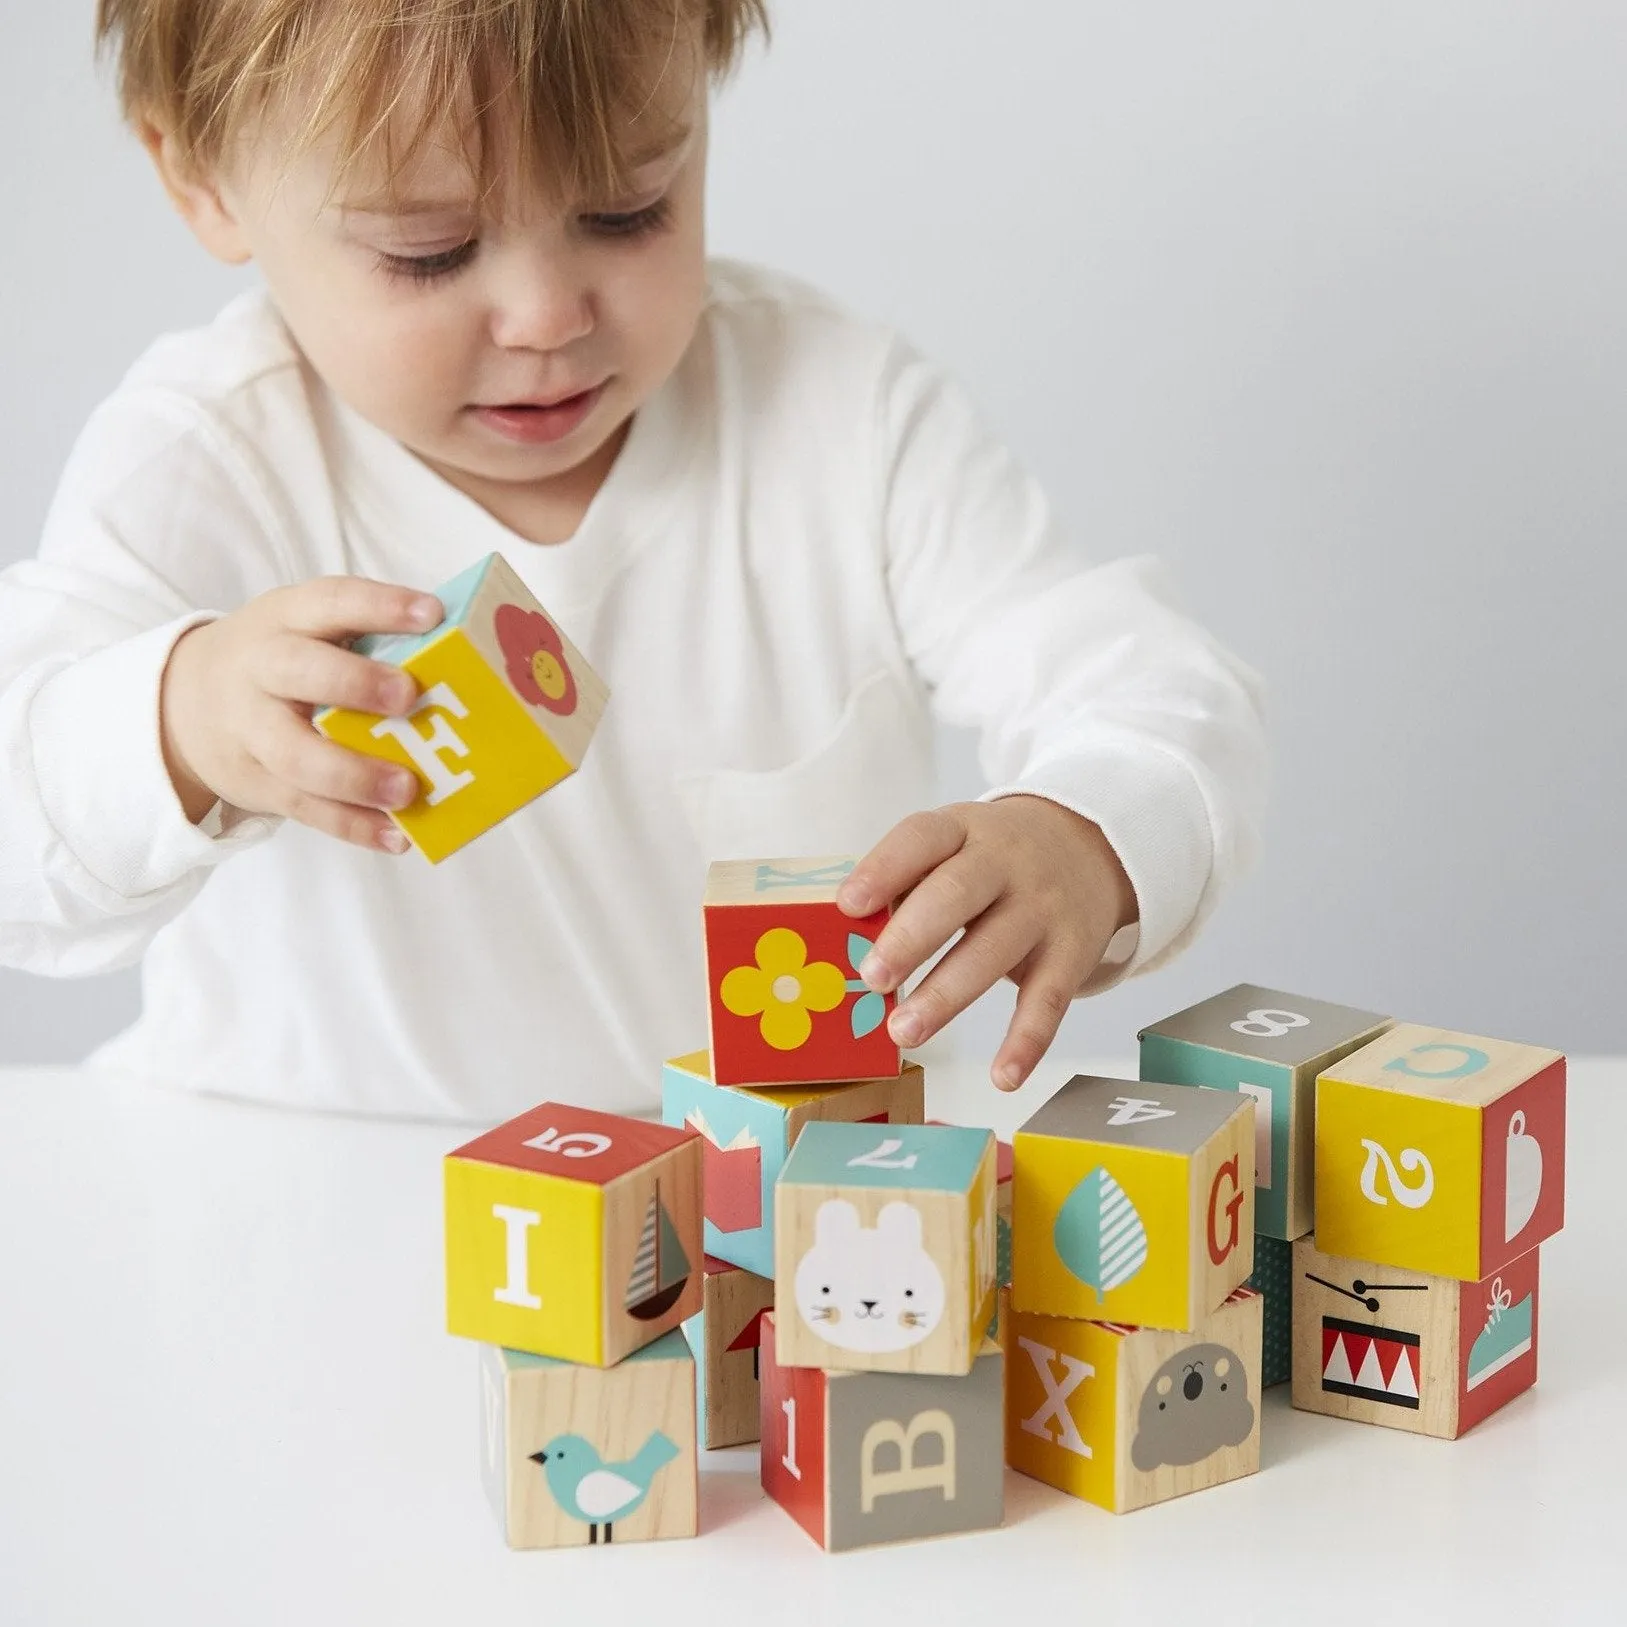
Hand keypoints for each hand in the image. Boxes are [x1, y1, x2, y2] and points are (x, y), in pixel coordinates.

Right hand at [159, 576, 443, 851]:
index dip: (380, 605)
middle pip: (299, 672)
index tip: (433, 613)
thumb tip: (462, 658)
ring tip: (407, 789)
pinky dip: (353, 825)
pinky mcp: (259, 784)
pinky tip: (397, 835)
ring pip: (297, 755)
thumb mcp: (304, 630)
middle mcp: (263, 670)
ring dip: (355, 774)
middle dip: (355, 683)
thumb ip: (365, 639)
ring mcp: (254, 731)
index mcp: (286, 619)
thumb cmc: (280, 661)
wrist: (183, 705)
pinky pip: (305, 808)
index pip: (332, 601)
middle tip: (408, 697)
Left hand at [837, 797, 1137, 1091]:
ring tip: (904, 1032)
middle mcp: (1006, 863)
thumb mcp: (954, 844)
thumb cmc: (993, 858)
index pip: (921, 839)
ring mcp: (1042, 907)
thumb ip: (906, 882)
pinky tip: (1003, 1076)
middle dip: (911, 938)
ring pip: (993, 952)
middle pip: (957, 894)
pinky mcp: (1071, 952)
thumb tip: (846, 941)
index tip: (848, 905)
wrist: (1088, 848)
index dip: (883, 870)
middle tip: (872, 978)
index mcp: (963, 829)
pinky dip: (1027, 1041)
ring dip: (946, 996)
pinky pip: (1049, 1000)